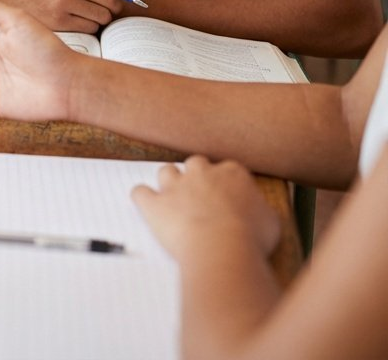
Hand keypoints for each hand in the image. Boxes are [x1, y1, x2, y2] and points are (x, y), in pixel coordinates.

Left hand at [132, 156, 280, 263]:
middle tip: (202, 198)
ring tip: (174, 201)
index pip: (226, 169)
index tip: (227, 197)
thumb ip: (260, 209)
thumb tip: (258, 212)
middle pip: (195, 164)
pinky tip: (146, 206)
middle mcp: (201, 173)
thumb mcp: (270, 221)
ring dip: (169, 183)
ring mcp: (174, 186)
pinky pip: (139, 192)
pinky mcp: (154, 203)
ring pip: (166, 172)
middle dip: (196, 177)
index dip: (226, 184)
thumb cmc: (251, 237)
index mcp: (232, 173)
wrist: (222, 246)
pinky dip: (142, 198)